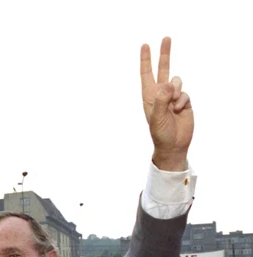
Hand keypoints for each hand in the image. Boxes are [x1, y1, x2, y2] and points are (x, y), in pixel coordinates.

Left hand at [140, 37, 193, 170]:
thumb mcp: (157, 117)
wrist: (174, 145)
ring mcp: (173, 96)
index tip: (145, 45)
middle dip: (164, 54)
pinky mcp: (184, 101)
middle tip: (166, 37)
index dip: (146, 60)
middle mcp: (160, 94)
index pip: (146, 74)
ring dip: (176, 91)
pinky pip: (185, 93)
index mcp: (149, 96)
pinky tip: (179, 111)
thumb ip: (162, 99)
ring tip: (173, 106)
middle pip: (163, 69)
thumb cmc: (160, 133)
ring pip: (177, 81)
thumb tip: (169, 82)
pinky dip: (182, 101)